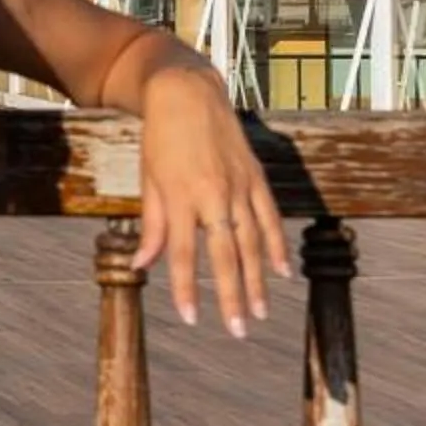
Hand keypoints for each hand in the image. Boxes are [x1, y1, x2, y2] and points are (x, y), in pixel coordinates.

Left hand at [132, 63, 287, 337]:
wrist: (188, 94)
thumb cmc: (161, 141)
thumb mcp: (149, 181)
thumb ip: (152, 226)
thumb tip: (143, 266)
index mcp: (180, 196)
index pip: (182, 253)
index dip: (186, 288)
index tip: (190, 318)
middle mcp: (212, 194)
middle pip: (225, 255)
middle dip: (231, 296)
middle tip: (238, 331)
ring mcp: (239, 186)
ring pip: (253, 242)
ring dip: (258, 281)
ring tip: (260, 313)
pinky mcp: (256, 178)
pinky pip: (270, 218)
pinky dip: (277, 246)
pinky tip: (282, 272)